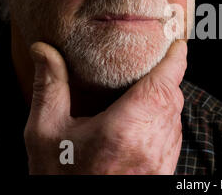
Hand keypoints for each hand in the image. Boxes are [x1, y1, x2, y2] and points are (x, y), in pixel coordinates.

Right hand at [24, 40, 186, 174]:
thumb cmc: (61, 179)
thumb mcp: (46, 134)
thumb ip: (50, 88)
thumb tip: (44, 50)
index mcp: (126, 127)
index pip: (163, 83)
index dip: (175, 59)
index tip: (177, 43)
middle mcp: (152, 142)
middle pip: (172, 96)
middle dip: (165, 77)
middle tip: (152, 63)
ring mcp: (162, 159)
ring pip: (176, 116)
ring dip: (165, 100)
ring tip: (144, 91)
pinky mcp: (165, 170)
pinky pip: (173, 135)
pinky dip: (164, 121)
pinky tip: (143, 121)